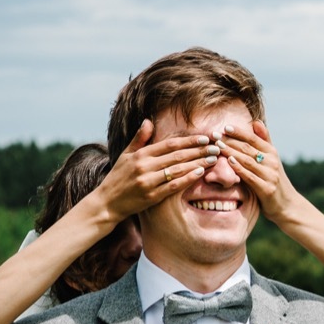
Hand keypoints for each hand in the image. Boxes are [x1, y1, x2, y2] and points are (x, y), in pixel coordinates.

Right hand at [94, 119, 217, 219]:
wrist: (106, 202)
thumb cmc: (118, 177)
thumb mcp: (126, 155)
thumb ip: (139, 138)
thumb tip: (148, 120)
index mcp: (140, 154)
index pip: (169, 144)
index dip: (189, 140)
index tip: (205, 137)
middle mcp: (144, 166)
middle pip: (177, 155)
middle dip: (199, 150)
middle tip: (216, 146)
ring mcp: (148, 182)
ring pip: (177, 169)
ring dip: (198, 163)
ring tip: (213, 159)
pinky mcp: (151, 197)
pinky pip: (173, 186)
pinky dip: (187, 179)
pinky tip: (200, 173)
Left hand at [217, 121, 307, 224]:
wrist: (287, 204)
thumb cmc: (274, 179)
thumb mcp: (271, 159)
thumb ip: (264, 141)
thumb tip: (256, 121)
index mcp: (272, 152)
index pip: (253, 138)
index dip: (239, 132)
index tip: (225, 127)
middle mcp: (272, 162)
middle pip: (248, 148)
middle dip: (230, 141)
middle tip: (214, 136)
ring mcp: (270, 175)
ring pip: (247, 160)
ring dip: (231, 152)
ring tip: (217, 146)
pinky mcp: (267, 189)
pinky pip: (250, 177)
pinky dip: (240, 168)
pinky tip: (229, 162)